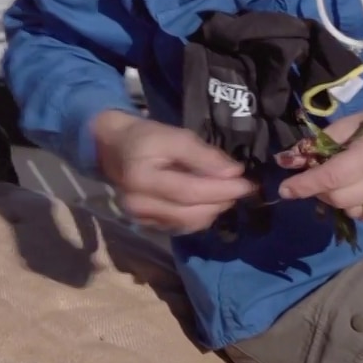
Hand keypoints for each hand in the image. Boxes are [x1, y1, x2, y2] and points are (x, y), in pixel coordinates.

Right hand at [92, 111, 255, 233]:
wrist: (114, 148)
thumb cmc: (144, 138)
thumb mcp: (173, 135)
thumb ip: (202, 154)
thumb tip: (234, 172)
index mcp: (141, 180)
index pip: (190, 192)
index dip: (222, 189)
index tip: (248, 183)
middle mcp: (139, 205)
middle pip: (192, 213)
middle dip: (221, 201)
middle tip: (241, 188)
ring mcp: (141, 219)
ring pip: (190, 224)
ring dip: (213, 210)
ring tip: (224, 192)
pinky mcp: (147, 225)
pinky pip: (182, 226)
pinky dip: (200, 215)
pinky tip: (207, 201)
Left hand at [276, 89, 362, 222]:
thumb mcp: (349, 123)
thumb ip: (318, 143)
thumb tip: (285, 160)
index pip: (333, 177)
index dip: (305, 185)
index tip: (284, 190)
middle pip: (340, 199)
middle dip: (319, 192)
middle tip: (316, 178)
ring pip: (353, 212)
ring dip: (338, 200)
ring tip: (342, 181)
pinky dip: (357, 206)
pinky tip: (361, 188)